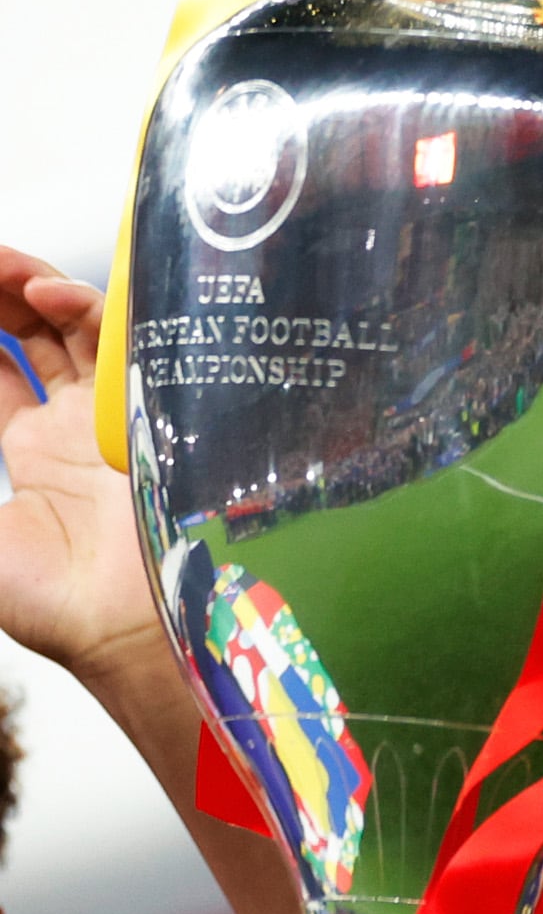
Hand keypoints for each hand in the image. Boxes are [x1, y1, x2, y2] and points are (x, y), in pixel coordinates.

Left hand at [0, 248, 170, 676]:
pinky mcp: (143, 407)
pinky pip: (117, 340)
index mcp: (29, 452)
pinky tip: (42, 294)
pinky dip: (82, 307)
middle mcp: (72, 425)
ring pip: (73, 325)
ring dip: (32, 285)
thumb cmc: (53, 603)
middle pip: (33, 335)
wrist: (125, 628)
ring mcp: (110, 412)